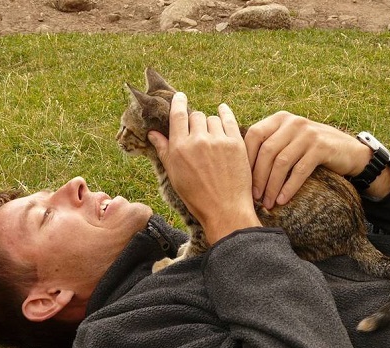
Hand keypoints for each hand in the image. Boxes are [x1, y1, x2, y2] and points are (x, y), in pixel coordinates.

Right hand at [148, 93, 261, 243]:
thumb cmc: (197, 197)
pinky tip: (222, 111)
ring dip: (210, 124)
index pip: (177, 115)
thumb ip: (164, 150)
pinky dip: (225, 113)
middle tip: (198, 133)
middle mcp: (198, 140)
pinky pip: (228, 119)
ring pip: (212, 119)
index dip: (178, 102)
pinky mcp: (236, 143)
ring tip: (211, 137)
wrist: (225, 210)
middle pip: (195, 116)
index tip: (180, 97)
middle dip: (195, 122)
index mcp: (179, 148)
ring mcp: (218, 141)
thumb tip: (153, 133)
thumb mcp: (174, 175)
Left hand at [244, 112, 375, 208]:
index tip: (241, 180)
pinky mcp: (321, 147)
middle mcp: (292, 122)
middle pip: (267, 151)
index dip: (246, 159)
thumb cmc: (310, 150)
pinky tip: (283, 200)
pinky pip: (300, 170)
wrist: (348, 151)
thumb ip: (269, 144)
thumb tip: (238, 166)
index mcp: (279, 119)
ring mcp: (308, 133)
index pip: (254, 135)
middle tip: (254, 197)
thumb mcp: (289, 140)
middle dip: (258, 176)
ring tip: (267, 202)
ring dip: (272, 185)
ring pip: (282, 162)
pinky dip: (289, 187)